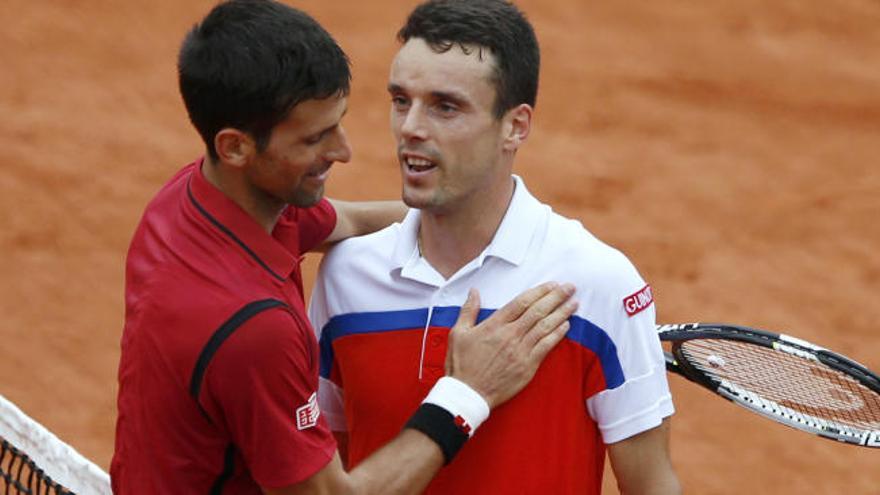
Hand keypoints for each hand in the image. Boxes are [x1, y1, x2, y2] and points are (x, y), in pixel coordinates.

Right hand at [445, 282, 576, 407]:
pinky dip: (557, 334)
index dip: (539, 292)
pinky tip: (566, 325)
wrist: (468, 394)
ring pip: (545, 327)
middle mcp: (510, 335)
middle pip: (538, 311)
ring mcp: (520, 351)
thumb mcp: (458, 333)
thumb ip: (468, 310)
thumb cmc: (461, 365)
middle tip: (570, 287)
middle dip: (556, 297)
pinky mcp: (527, 366)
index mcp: (494, 325)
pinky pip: (546, 346)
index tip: (552, 285)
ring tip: (573, 303)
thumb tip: (474, 291)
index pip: (522, 302)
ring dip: (562, 313)